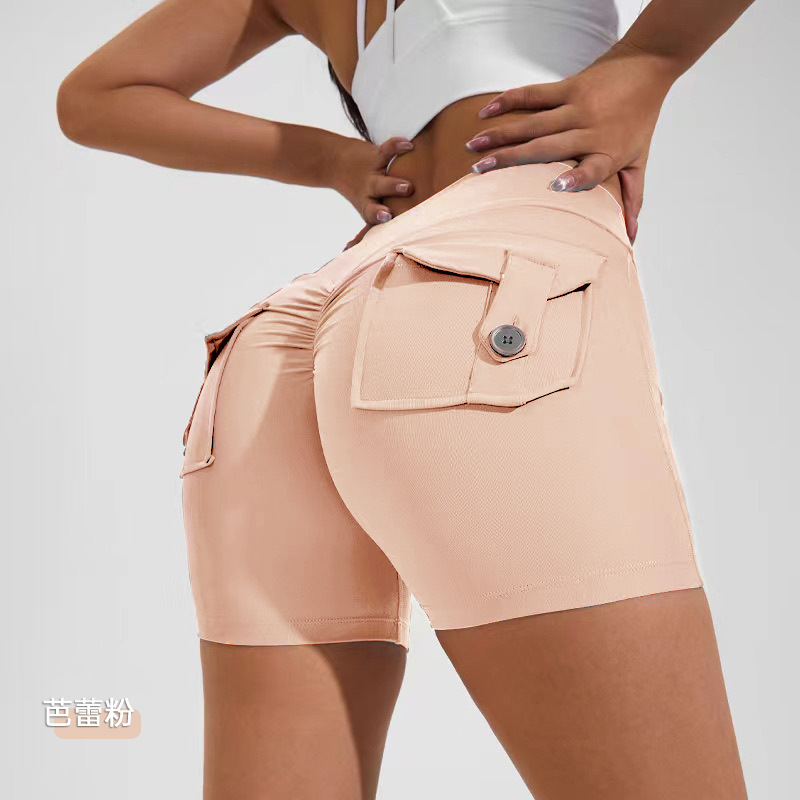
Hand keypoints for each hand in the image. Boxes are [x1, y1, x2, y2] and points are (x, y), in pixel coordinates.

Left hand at [330, 136, 415, 246]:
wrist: (335, 162)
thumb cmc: (359, 191)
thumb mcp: (364, 208)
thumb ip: (366, 230)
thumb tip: (349, 253)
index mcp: (367, 207)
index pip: (371, 220)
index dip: (374, 228)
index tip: (381, 234)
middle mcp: (369, 193)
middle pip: (374, 206)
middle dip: (381, 211)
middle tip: (390, 216)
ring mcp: (373, 175)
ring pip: (383, 181)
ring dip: (393, 185)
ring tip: (407, 187)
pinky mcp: (376, 156)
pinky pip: (387, 150)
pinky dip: (397, 147)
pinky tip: (408, 146)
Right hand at [464, 42, 679, 242]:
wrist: (648, 67)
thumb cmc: (641, 120)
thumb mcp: (639, 161)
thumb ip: (632, 197)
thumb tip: (631, 236)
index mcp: (608, 152)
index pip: (592, 170)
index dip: (576, 179)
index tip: (557, 186)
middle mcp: (590, 130)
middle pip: (546, 148)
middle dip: (510, 159)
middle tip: (479, 171)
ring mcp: (578, 107)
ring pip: (532, 122)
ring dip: (500, 134)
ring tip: (473, 146)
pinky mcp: (569, 87)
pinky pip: (534, 94)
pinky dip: (508, 100)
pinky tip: (485, 112)